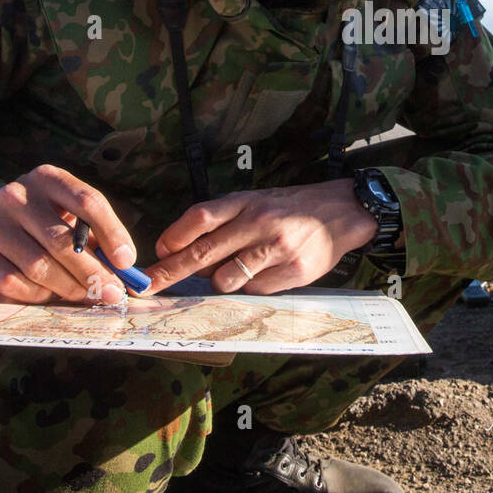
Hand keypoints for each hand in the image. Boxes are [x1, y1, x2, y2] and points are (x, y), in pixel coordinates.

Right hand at [0, 164, 135, 304]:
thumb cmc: (42, 221)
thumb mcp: (66, 213)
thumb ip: (94, 234)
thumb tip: (124, 269)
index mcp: (47, 178)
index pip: (88, 201)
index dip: (112, 233)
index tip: (127, 262)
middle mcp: (16, 196)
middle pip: (63, 240)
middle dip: (93, 271)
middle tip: (111, 292)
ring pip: (40, 266)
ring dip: (70, 287)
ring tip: (88, 295)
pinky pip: (15, 283)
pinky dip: (40, 294)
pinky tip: (52, 293)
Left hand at [143, 180, 378, 295]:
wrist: (342, 211)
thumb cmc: (290, 208)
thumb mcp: (256, 201)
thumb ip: (224, 221)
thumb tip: (183, 252)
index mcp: (246, 201)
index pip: (200, 218)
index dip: (173, 237)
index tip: (160, 253)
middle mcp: (259, 221)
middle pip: (203, 252)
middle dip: (171, 272)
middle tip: (150, 285)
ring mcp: (277, 247)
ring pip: (226, 279)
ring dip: (219, 282)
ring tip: (235, 272)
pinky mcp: (294, 271)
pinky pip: (255, 291)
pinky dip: (251, 288)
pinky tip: (264, 275)